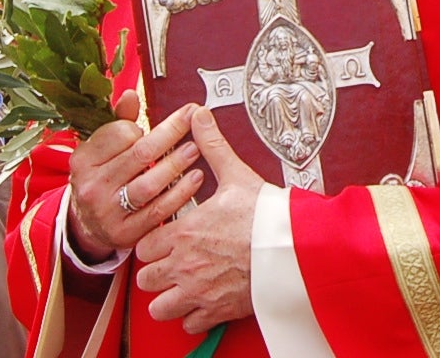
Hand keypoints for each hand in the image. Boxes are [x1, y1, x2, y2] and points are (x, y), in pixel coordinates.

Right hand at [68, 91, 204, 262]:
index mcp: (83, 160)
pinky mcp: (125, 233)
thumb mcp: (101, 149)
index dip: (145, 126)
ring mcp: (107, 212)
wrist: (88, 225)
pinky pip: (158, 211)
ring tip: (195, 150)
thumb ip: (118, 122)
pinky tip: (194, 179)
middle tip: (191, 122)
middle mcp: (91, 186)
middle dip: (171, 134)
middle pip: (139, 155)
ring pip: (149, 184)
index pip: (120, 134)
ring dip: (177, 164)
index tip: (163, 121)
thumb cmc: (102, 177)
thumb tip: (130, 94)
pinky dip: (180, 193)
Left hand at [134, 107, 265, 334]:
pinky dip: (193, 316)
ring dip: (168, 298)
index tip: (165, 241)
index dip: (152, 244)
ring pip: (160, 307)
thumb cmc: (267, 214)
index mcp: (184, 233)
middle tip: (172, 263)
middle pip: (146, 280)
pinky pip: (189, 324)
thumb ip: (211, 146)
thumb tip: (197, 115)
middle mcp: (185, 265)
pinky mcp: (217, 311)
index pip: (143, 248)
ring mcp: (199, 291)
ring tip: (182, 286)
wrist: (295, 246)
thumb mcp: (236, 175)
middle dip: (156, 273)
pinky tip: (203, 301)